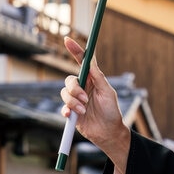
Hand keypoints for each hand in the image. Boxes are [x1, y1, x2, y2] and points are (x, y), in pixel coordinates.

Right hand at [60, 37, 129, 168]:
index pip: (82, 62)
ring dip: (73, 102)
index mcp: (93, 80)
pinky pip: (62, 107)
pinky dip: (67, 110)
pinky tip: (74, 115)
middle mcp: (83, 88)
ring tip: (84, 110)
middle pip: (69, 80)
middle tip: (85, 99)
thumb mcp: (108, 92)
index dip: (75, 50)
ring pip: (64, 93)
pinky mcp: (71, 112)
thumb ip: (98, 77)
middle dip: (75, 89)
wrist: (108, 133)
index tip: (67, 39)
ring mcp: (76, 99)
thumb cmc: (111, 111)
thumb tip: (90, 61)